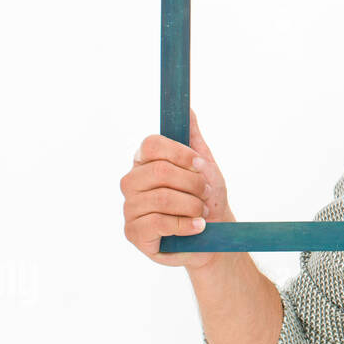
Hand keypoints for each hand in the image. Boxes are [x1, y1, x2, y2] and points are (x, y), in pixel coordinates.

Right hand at [120, 107, 232, 269]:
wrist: (213, 235)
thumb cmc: (205, 199)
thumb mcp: (205, 166)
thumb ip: (193, 138)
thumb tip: (187, 108)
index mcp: (145, 161)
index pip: (151, 144)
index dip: (180, 153)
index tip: (202, 165)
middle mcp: (132, 181)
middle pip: (159, 171)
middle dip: (192, 183)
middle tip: (205, 193)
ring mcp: (130, 207)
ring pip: (161, 198)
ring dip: (191, 206)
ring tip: (202, 213)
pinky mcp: (133, 233)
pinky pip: (157, 223)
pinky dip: (185, 224)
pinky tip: (196, 227)